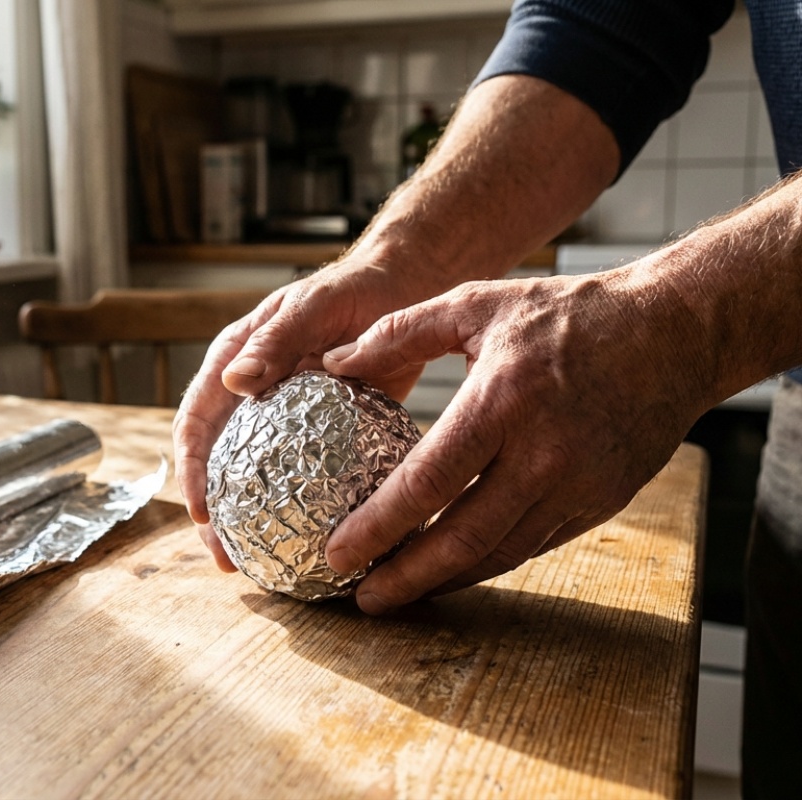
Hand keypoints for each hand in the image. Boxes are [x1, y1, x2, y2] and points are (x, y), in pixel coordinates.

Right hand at [173, 257, 439, 569]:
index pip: (195, 424)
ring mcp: (281, 417)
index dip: (191, 472)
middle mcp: (248, 394)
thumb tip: (233, 382)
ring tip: (258, 566)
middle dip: (213, 515)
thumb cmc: (354, 289)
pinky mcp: (316, 433)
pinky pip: (297, 477)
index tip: (200, 514)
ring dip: (249, 521)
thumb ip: (275, 341)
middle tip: (227, 558)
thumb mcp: (313, 309)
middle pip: (215, 463)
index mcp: (233, 363)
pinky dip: (294, 510)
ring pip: (252, 477)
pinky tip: (310, 542)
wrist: (402, 287)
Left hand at [321, 269, 710, 612]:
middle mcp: (542, 452)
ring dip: (443, 580)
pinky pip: (534, 545)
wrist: (673, 331)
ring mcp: (578, 484)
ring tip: (397, 592)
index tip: (337, 552)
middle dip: (405, 577)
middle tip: (361, 597)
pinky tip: (452, 568)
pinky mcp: (601, 500)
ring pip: (499, 553)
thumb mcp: (478, 303)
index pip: (427, 480)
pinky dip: (487, 563)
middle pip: (462, 537)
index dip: (379, 526)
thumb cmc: (568, 314)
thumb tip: (337, 360)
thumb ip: (400, 331)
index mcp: (502, 401)